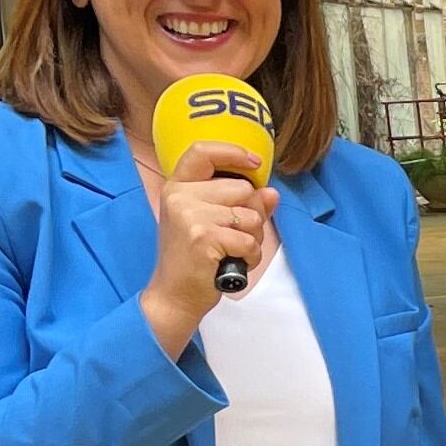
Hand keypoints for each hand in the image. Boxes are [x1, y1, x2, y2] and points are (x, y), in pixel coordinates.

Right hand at [140, 142, 279, 350]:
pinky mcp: (203, 237)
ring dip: (252, 238)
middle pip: (243, 189)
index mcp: (179, 187)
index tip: (255, 162)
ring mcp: (190, 215)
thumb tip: (271, 192)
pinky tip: (233, 263)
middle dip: (252, 214)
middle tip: (234, 236)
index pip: (203, 152)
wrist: (174, 294)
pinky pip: (249, 240)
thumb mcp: (214, 224)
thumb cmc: (195, 259)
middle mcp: (180, 196)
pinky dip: (250, 255)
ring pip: (252, 215)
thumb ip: (243, 205)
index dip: (233, 152)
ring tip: (231, 251)